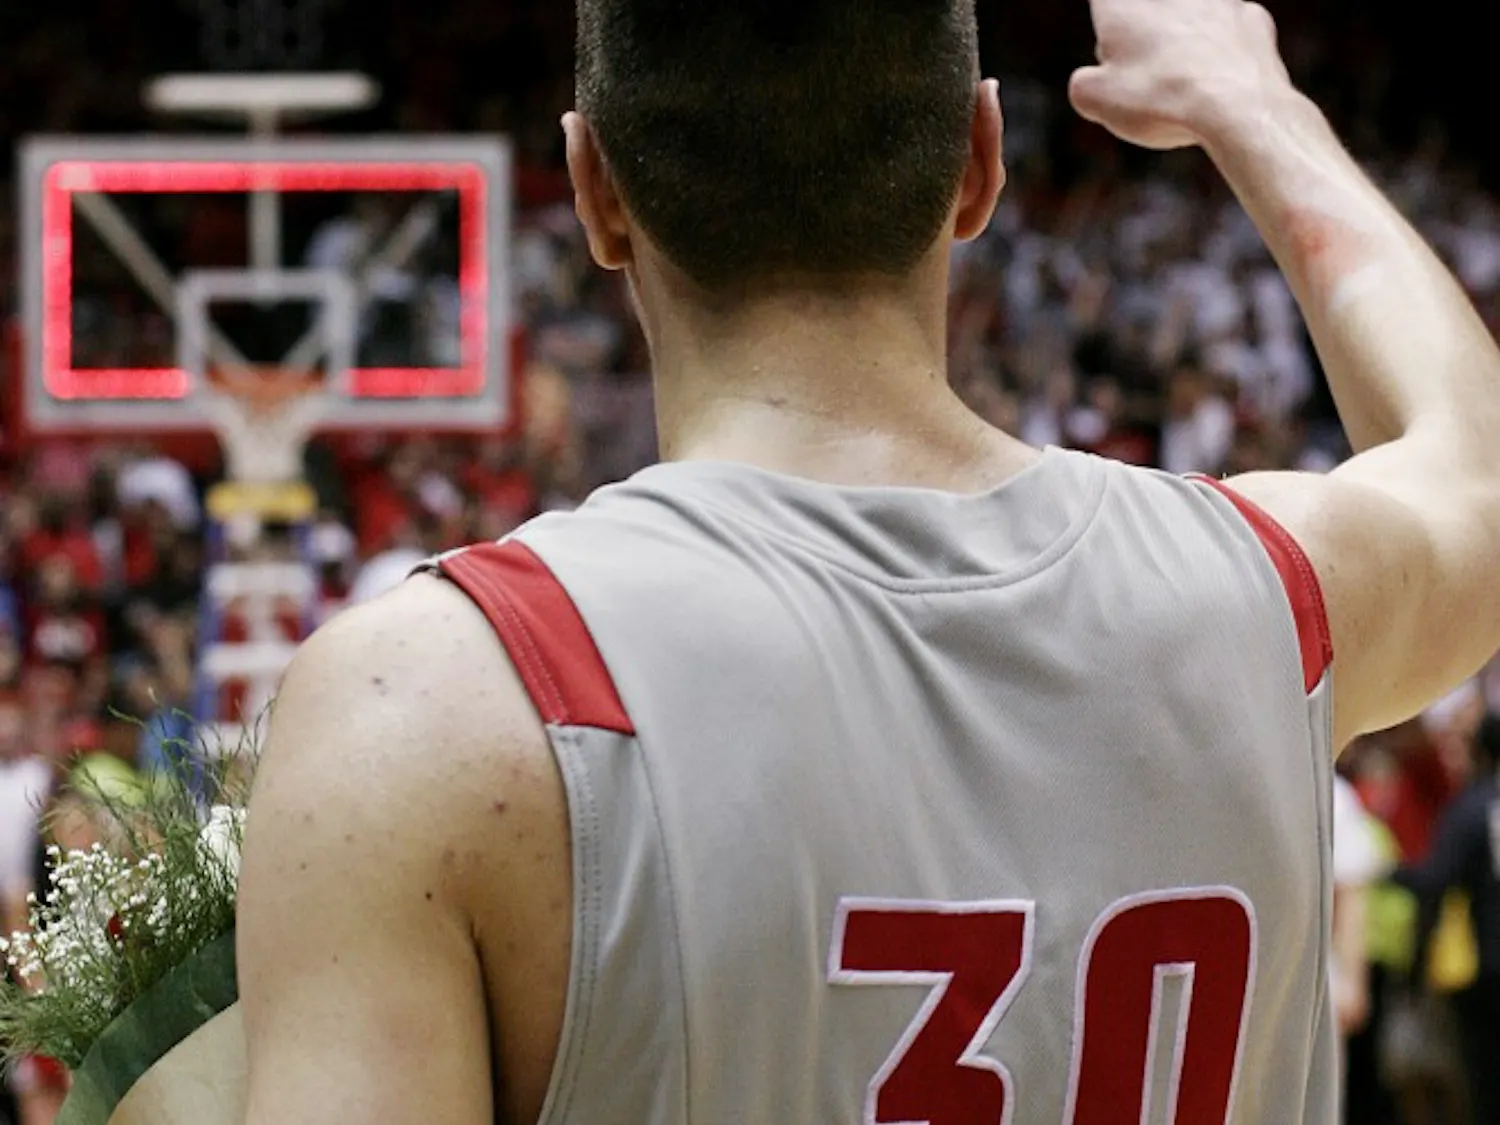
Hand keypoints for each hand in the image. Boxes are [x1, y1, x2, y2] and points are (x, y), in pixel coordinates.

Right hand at [1070, 0, 1293, 150]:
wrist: (1235, 106)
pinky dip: (1222, 53)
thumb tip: (1090, 82)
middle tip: (1140, 78)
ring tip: (1180, 85)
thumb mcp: (1095, 101)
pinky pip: (1230, 32)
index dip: (1107, 26)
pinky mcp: (1252, 18)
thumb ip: (1084, 85)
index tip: (1110, 51)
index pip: (1105, 4)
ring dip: (1182, 43)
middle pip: (1147, 12)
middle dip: (1142, 37)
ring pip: (1190, 19)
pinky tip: (1217, 83)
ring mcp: (1217, 1)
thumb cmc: (1159, 98)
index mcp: (1123, 4)